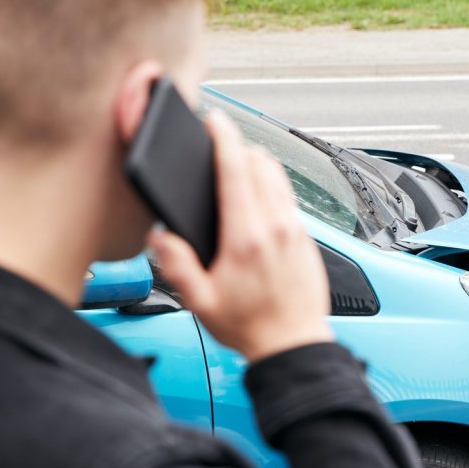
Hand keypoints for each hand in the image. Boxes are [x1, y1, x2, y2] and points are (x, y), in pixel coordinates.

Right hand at [149, 112, 333, 361]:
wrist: (295, 345)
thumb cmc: (250, 327)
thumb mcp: (200, 303)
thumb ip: (177, 267)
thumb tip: (160, 237)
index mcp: (247, 238)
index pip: (237, 172)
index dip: (224, 140)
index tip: (215, 122)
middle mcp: (277, 228)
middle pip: (262, 164)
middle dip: (239, 149)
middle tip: (220, 147)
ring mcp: (296, 231)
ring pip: (280, 177)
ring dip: (258, 165)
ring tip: (237, 167)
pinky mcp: (307, 239)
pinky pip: (289, 199)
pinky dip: (272, 188)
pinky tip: (258, 201)